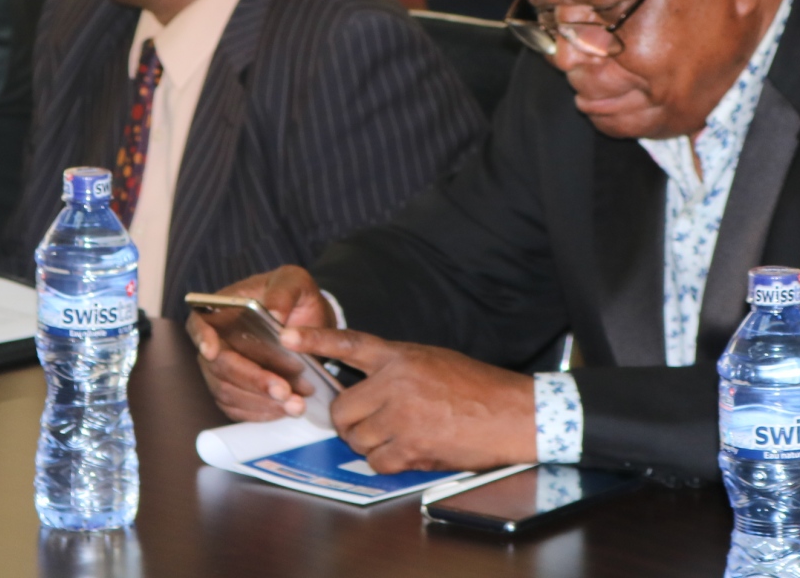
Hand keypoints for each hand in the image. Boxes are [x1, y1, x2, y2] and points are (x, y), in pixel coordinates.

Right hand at [187, 266, 336, 420]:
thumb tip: (274, 314)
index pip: (198, 324)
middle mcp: (216, 341)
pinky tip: (284, 410)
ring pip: (227, 392)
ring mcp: (223, 369)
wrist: (306, 322)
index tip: (213, 352)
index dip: (202, 339)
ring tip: (295, 403)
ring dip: (260, 402)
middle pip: (218, 366)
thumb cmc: (293, 296)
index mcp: (221, 310)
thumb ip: (283, 292)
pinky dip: (260, 413)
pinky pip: (237, 409)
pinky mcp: (235, 391)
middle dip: (251, 380)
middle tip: (284, 390)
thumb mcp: (294, 282)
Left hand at [282, 324, 537, 472]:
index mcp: (400, 356)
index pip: (349, 343)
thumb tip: (368, 389)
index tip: (287, 336)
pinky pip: (379, 462)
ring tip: (397, 438)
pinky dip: (387, 463)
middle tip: (366, 426)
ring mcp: (402, 415)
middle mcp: (395, 382)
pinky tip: (408, 452)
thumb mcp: (432, 361)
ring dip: (370, 445)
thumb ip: (396, 370)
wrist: (513, 413)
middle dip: (350, 424)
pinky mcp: (413, 445)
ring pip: (358, 439)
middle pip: (344, 410)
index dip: (316, 340)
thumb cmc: (477, 388)